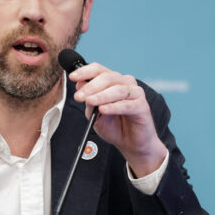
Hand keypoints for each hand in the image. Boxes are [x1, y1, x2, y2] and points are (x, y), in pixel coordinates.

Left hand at [69, 62, 167, 176]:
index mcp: (113, 82)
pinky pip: (127, 104)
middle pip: (107, 77)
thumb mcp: (94, 114)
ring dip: (101, 95)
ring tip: (90, 102)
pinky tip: (103, 110)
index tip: (72, 77)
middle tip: (79, 96)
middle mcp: (125, 84)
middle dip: (91, 87)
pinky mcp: (142, 106)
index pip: (99, 70)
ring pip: (117, 89)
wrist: (131, 144)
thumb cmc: (115, 127)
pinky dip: (114, 107)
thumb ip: (89, 100)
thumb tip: (80, 85)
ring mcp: (135, 94)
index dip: (85, 72)